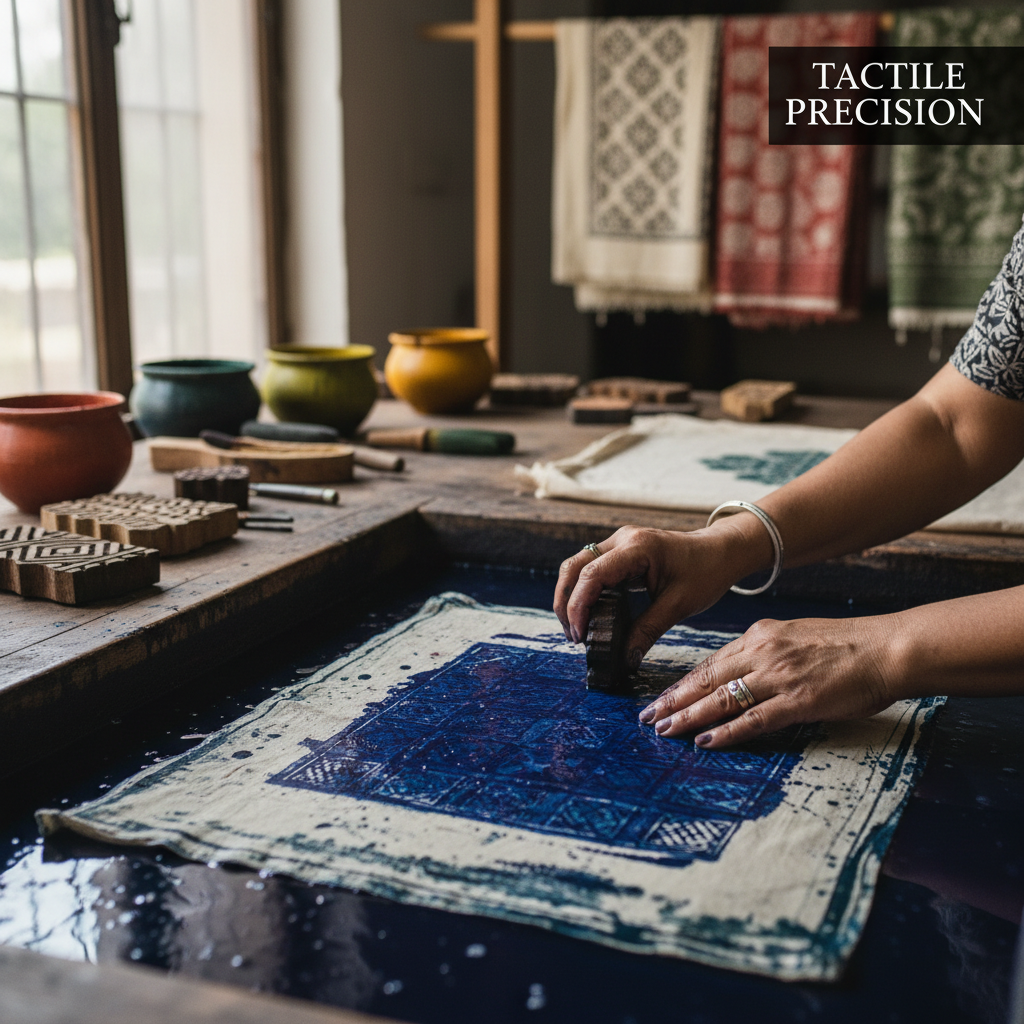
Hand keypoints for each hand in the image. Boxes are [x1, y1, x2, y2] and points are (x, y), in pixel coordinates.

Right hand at [554, 523, 764, 668]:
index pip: (592, 574)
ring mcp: (618, 542)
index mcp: (637, 547)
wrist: (720, 551)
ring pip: (577, 565)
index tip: (579, 635)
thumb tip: (625, 658)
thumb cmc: (705, 572)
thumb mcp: (679, 605)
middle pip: (574, 566)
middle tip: (573, 636)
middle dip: (566, 602)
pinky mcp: (619, 550)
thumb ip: (648, 630)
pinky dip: (583, 591)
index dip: (578, 605)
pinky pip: (590, 568)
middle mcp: (622, 539)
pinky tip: (589, 615)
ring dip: (571, 596)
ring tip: (577, 630)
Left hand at [639, 615, 901, 747]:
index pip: (711, 663)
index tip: (663, 697)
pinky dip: (726, 731)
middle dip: (674, 700)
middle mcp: (763, 652)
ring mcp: (779, 676)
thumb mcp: (796, 636)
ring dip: (689, 717)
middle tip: (649, 716)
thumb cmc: (848, 645)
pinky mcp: (797, 700)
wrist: (886, 648)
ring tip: (666, 730)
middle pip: (707, 679)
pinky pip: (753, 719)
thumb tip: (744, 672)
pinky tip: (705, 741)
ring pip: (722, 699)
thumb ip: (768, 651)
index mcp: (761, 635)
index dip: (683, 682)